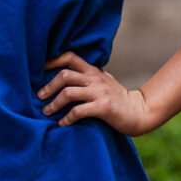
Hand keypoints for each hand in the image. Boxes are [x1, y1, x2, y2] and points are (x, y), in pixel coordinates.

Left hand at [38, 51, 152, 135]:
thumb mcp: (104, 81)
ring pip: (68, 93)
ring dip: (54, 103)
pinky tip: (62, 123)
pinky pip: (78, 111)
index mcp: (94, 71)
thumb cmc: (118, 98)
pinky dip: (67, 118)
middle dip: (48, 86)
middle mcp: (95, 79)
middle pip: (64, 75)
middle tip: (40, 96)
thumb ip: (88, 77)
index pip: (70, 57)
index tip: (40, 70)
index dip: (53, 61)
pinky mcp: (103, 107)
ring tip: (46, 111)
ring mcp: (99, 92)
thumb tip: (64, 76)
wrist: (140, 112)